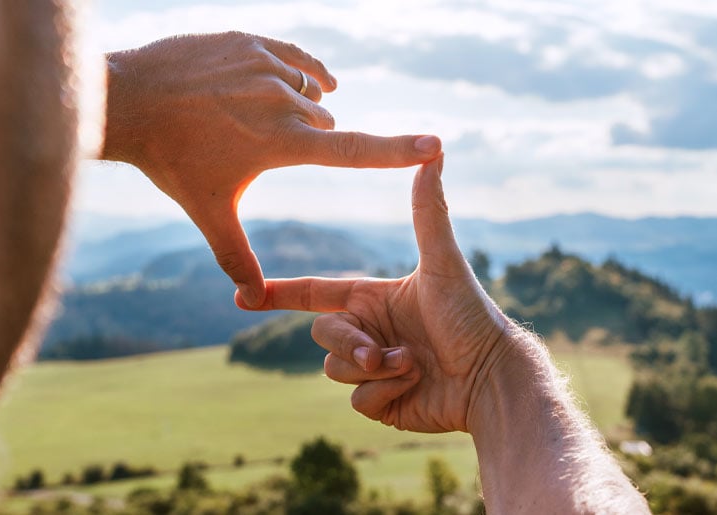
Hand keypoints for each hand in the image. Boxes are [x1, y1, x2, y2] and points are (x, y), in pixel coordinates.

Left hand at [101, 32, 441, 306]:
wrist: (130, 101)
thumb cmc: (171, 161)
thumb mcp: (209, 210)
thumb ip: (236, 255)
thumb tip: (252, 298)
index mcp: (283, 142)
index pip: (353, 149)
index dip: (398, 150)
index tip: (435, 143)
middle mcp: (285, 99)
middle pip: (325, 122)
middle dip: (311, 137)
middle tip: (268, 146)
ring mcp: (268, 65)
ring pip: (310, 89)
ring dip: (301, 105)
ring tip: (262, 117)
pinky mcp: (253, 41)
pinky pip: (297, 56)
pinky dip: (302, 71)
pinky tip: (303, 78)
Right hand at [236, 156, 508, 431]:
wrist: (492, 377)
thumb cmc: (471, 316)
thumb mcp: (443, 262)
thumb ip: (428, 211)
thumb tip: (434, 153)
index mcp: (371, 299)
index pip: (316, 294)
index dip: (279, 294)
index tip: (244, 296)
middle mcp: (368, 331)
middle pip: (322, 336)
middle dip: (350, 344)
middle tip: (380, 352)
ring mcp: (372, 369)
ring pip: (334, 369)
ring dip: (372, 369)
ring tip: (411, 363)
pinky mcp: (381, 402)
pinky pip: (356, 401)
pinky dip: (384, 394)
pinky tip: (416, 386)